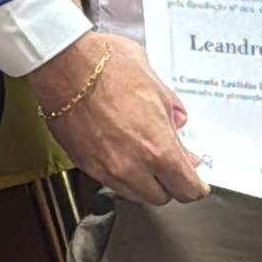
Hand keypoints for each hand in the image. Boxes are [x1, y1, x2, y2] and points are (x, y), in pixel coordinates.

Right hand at [28, 32, 207, 204]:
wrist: (64, 65)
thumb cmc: (108, 66)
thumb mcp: (155, 83)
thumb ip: (171, 111)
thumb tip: (178, 124)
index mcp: (158, 148)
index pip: (187, 189)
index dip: (196, 186)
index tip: (196, 182)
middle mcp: (132, 166)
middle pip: (162, 196)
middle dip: (171, 183)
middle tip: (172, 165)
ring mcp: (106, 169)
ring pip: (135, 194)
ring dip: (145, 183)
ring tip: (146, 160)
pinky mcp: (86, 164)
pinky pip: (111, 182)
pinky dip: (122, 176)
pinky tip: (123, 155)